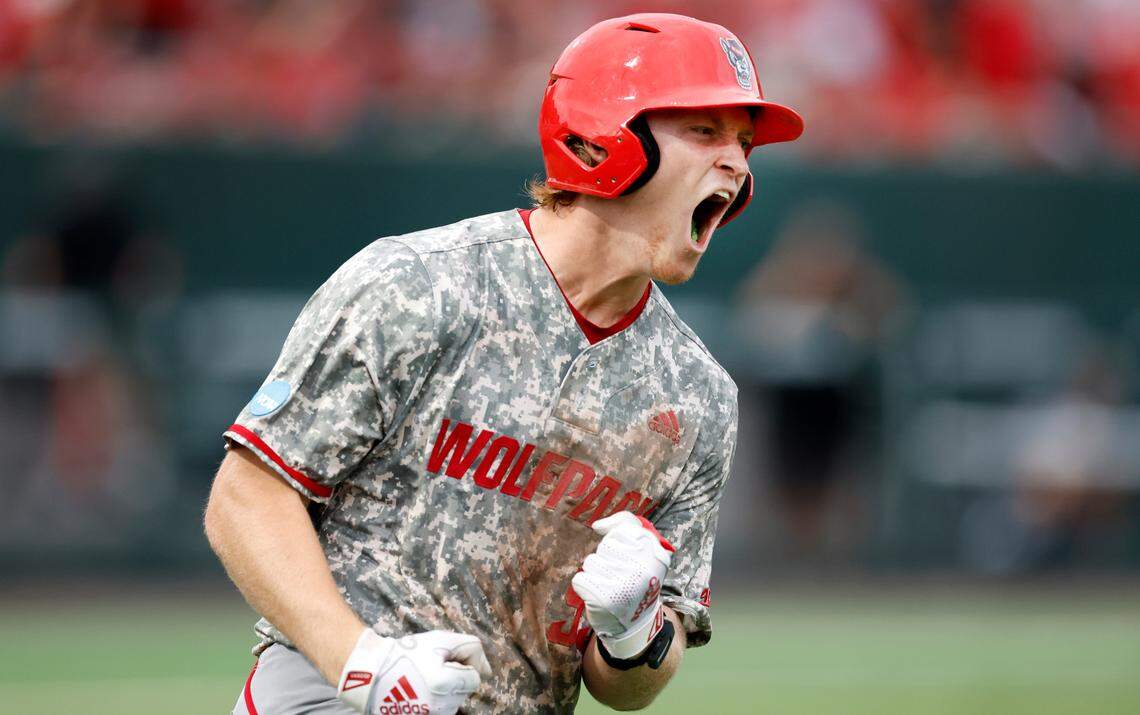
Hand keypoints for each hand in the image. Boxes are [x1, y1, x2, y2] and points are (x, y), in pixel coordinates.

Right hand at [336, 628, 490, 714]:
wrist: (372, 674)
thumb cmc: (408, 653)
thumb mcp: (441, 640)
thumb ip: (471, 649)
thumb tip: (489, 670)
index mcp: (447, 684)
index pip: (474, 678)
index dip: (461, 666)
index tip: (443, 661)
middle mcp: (442, 706)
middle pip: (463, 691)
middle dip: (453, 678)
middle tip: (429, 668)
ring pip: (453, 701)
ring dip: (444, 690)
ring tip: (421, 680)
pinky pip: (440, 709)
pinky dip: (434, 701)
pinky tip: (418, 691)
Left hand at [571, 511, 674, 659]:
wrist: (634, 625)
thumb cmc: (635, 582)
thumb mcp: (644, 551)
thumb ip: (626, 526)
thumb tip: (597, 526)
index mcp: (655, 554)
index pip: (624, 529)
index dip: (620, 542)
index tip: (627, 558)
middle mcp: (642, 569)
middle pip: (605, 546)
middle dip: (607, 559)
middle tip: (621, 578)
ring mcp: (623, 584)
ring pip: (591, 562)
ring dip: (596, 574)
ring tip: (611, 587)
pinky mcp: (603, 598)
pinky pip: (580, 578)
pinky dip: (585, 587)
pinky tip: (600, 597)